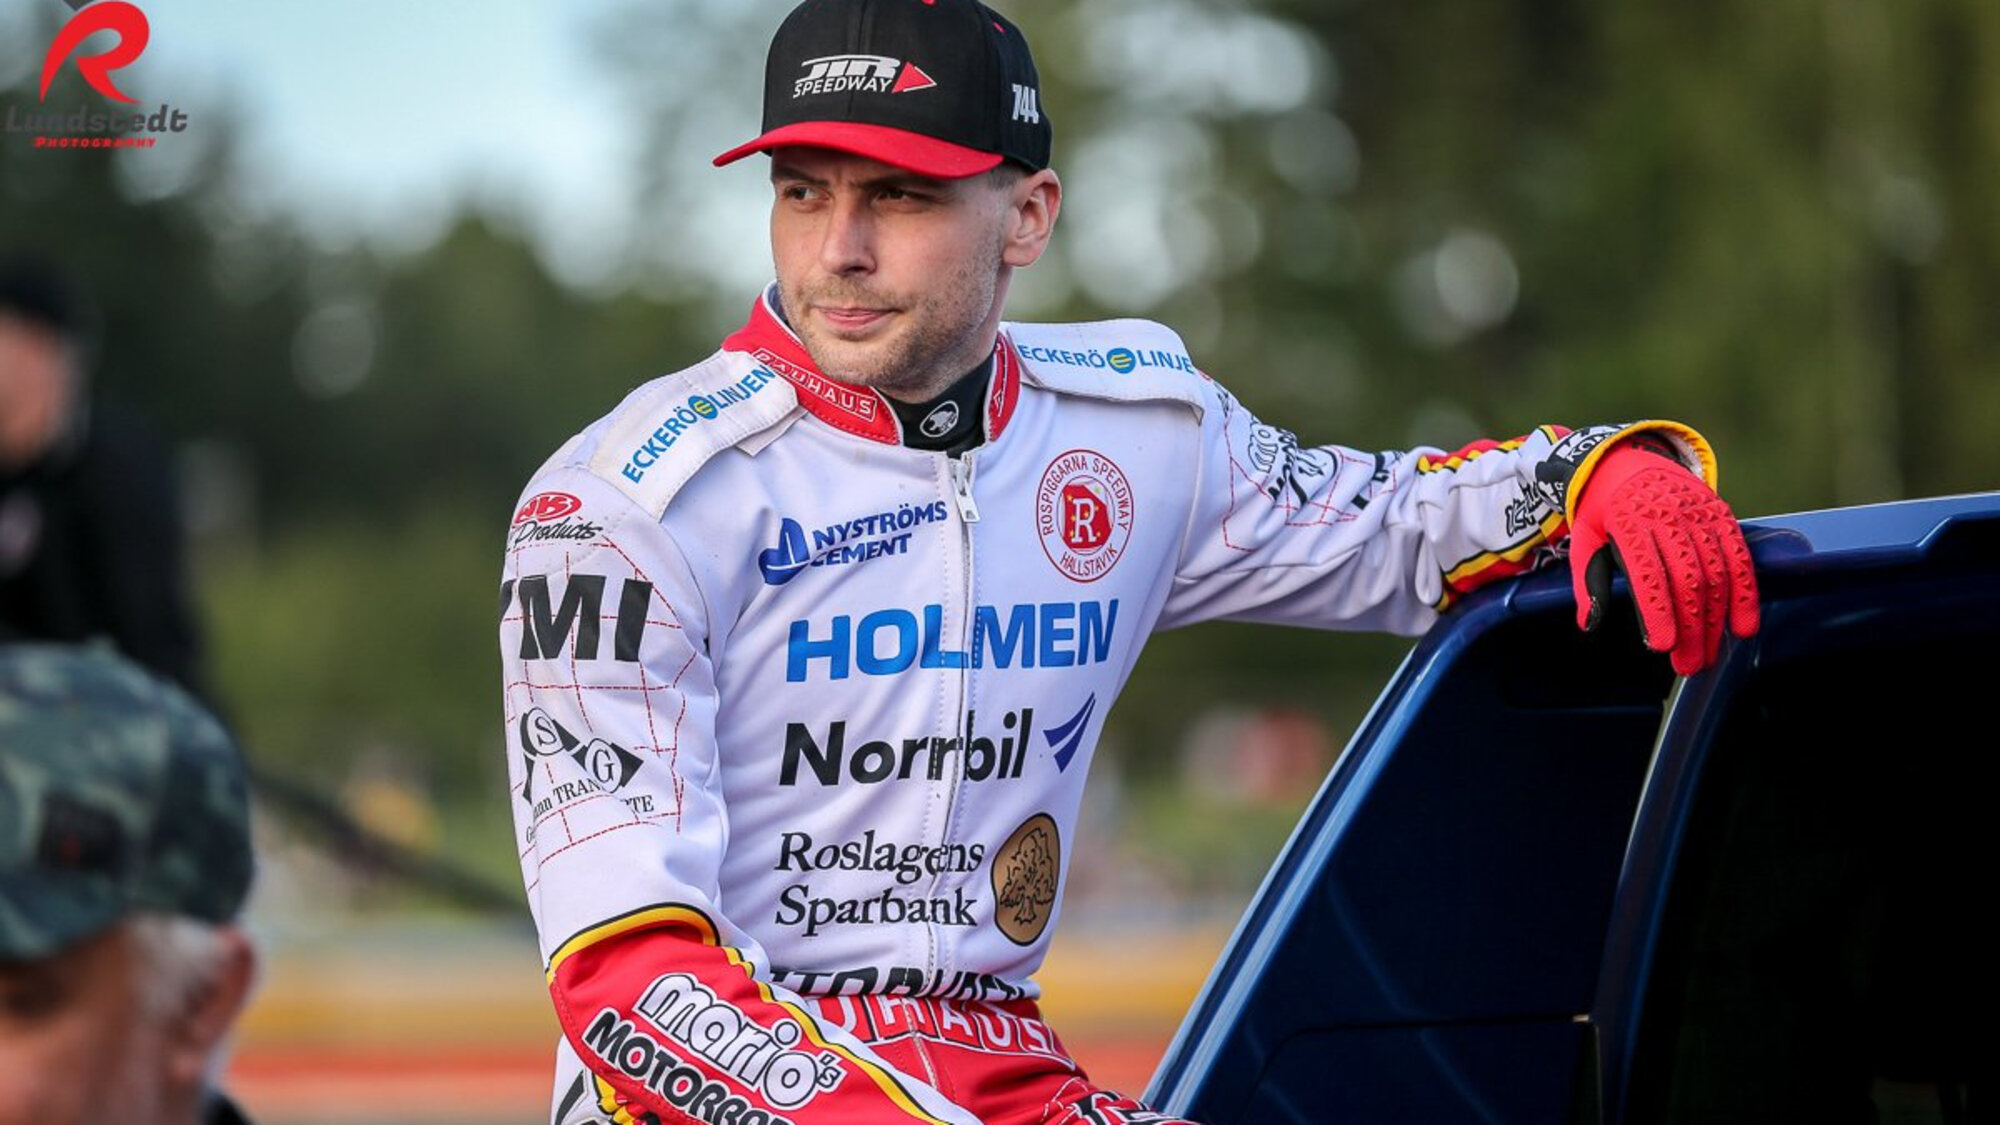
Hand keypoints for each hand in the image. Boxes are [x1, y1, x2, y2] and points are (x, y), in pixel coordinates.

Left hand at [1567, 436, 1759, 673]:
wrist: (1626, 461)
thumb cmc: (1602, 510)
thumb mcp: (1585, 539)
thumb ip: (1589, 581)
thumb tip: (1589, 623)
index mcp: (1630, 523)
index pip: (1649, 573)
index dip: (1658, 611)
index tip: (1663, 645)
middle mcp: (1668, 516)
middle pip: (1687, 580)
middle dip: (1692, 627)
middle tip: (1690, 665)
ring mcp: (1698, 514)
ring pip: (1716, 572)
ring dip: (1717, 619)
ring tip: (1710, 654)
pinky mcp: (1720, 514)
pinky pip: (1738, 556)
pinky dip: (1745, 592)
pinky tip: (1744, 625)